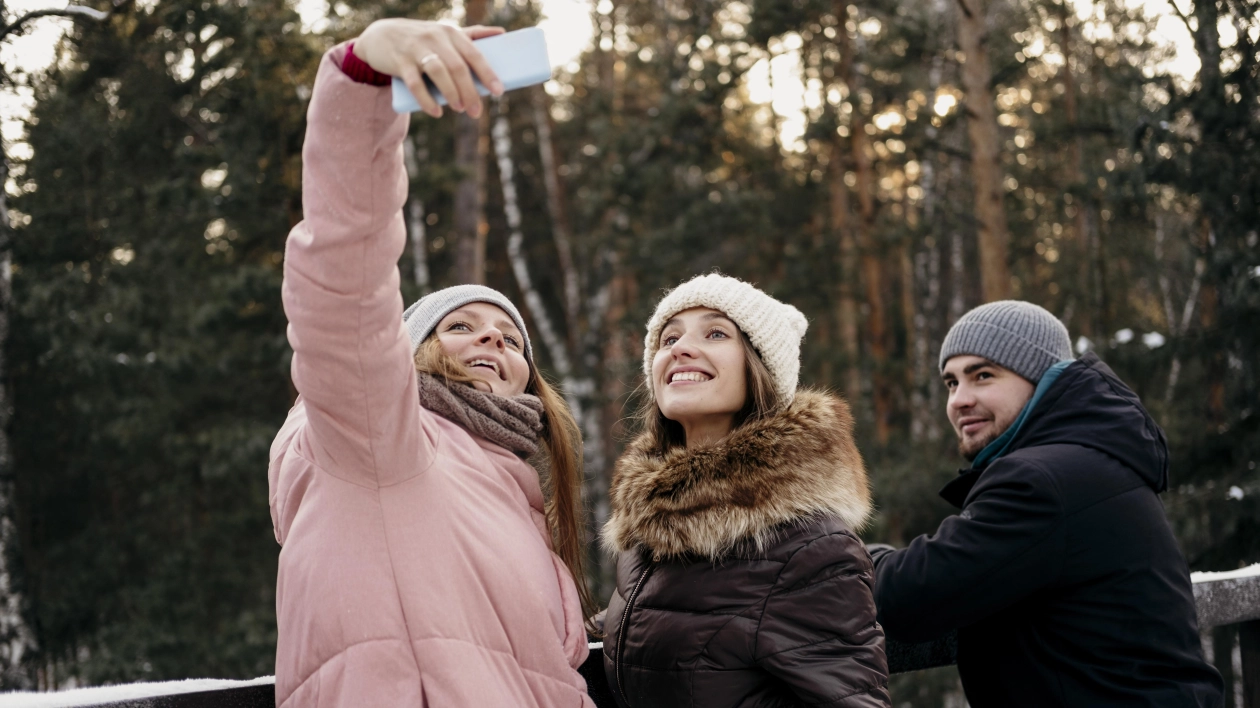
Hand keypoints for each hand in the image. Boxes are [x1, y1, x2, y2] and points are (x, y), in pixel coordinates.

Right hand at [354, 19, 504, 118]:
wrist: (381, 35)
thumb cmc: (422, 38)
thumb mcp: (445, 33)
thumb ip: (472, 34)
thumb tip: (502, 33)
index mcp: (450, 33)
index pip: (473, 54)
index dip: (487, 73)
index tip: (498, 91)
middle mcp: (435, 38)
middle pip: (457, 66)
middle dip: (470, 91)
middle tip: (476, 112)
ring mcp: (416, 49)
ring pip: (438, 71)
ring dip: (451, 93)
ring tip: (460, 109)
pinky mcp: (400, 62)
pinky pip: (414, 83)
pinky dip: (426, 99)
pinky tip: (436, 112)